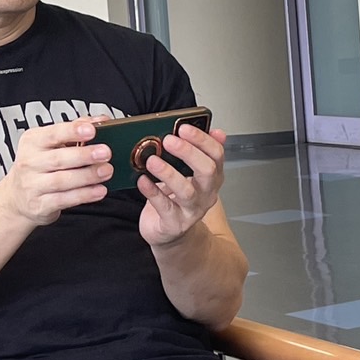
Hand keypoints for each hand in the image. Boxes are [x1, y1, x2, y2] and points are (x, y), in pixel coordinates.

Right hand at [0, 120, 112, 226]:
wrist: (17, 197)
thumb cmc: (38, 166)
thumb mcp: (49, 144)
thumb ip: (74, 130)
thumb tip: (101, 121)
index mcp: (32, 142)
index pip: (53, 134)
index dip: (72, 131)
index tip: (91, 130)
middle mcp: (30, 163)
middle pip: (59, 158)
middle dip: (84, 155)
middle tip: (105, 152)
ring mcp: (33, 185)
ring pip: (62, 180)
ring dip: (88, 176)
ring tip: (106, 171)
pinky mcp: (40, 205)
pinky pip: (65, 200)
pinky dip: (84, 195)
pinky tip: (99, 190)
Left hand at [137, 124, 225, 248]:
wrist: (171, 233)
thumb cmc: (177, 199)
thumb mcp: (189, 173)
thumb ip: (198, 151)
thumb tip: (213, 130)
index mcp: (212, 177)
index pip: (216, 155)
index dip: (203, 139)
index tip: (184, 127)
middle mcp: (206, 193)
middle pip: (207, 171)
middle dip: (189, 152)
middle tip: (169, 140)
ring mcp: (192, 210)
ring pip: (186, 191)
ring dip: (169, 173)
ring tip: (152, 160)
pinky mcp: (175, 223)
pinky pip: (164, 207)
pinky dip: (152, 192)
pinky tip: (142, 181)